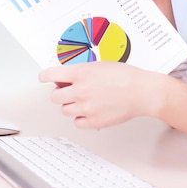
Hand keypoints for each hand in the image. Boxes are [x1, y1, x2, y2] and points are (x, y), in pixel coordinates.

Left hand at [39, 62, 162, 128]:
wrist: (142, 91)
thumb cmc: (126, 76)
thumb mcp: (100, 65)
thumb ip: (81, 71)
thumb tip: (66, 78)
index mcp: (80, 74)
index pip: (50, 75)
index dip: (45, 76)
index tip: (44, 78)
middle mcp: (80, 91)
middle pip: (55, 97)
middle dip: (61, 93)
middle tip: (70, 91)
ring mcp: (86, 108)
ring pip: (65, 110)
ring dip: (72, 105)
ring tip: (86, 100)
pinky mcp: (93, 122)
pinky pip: (78, 122)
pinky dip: (82, 117)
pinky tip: (92, 110)